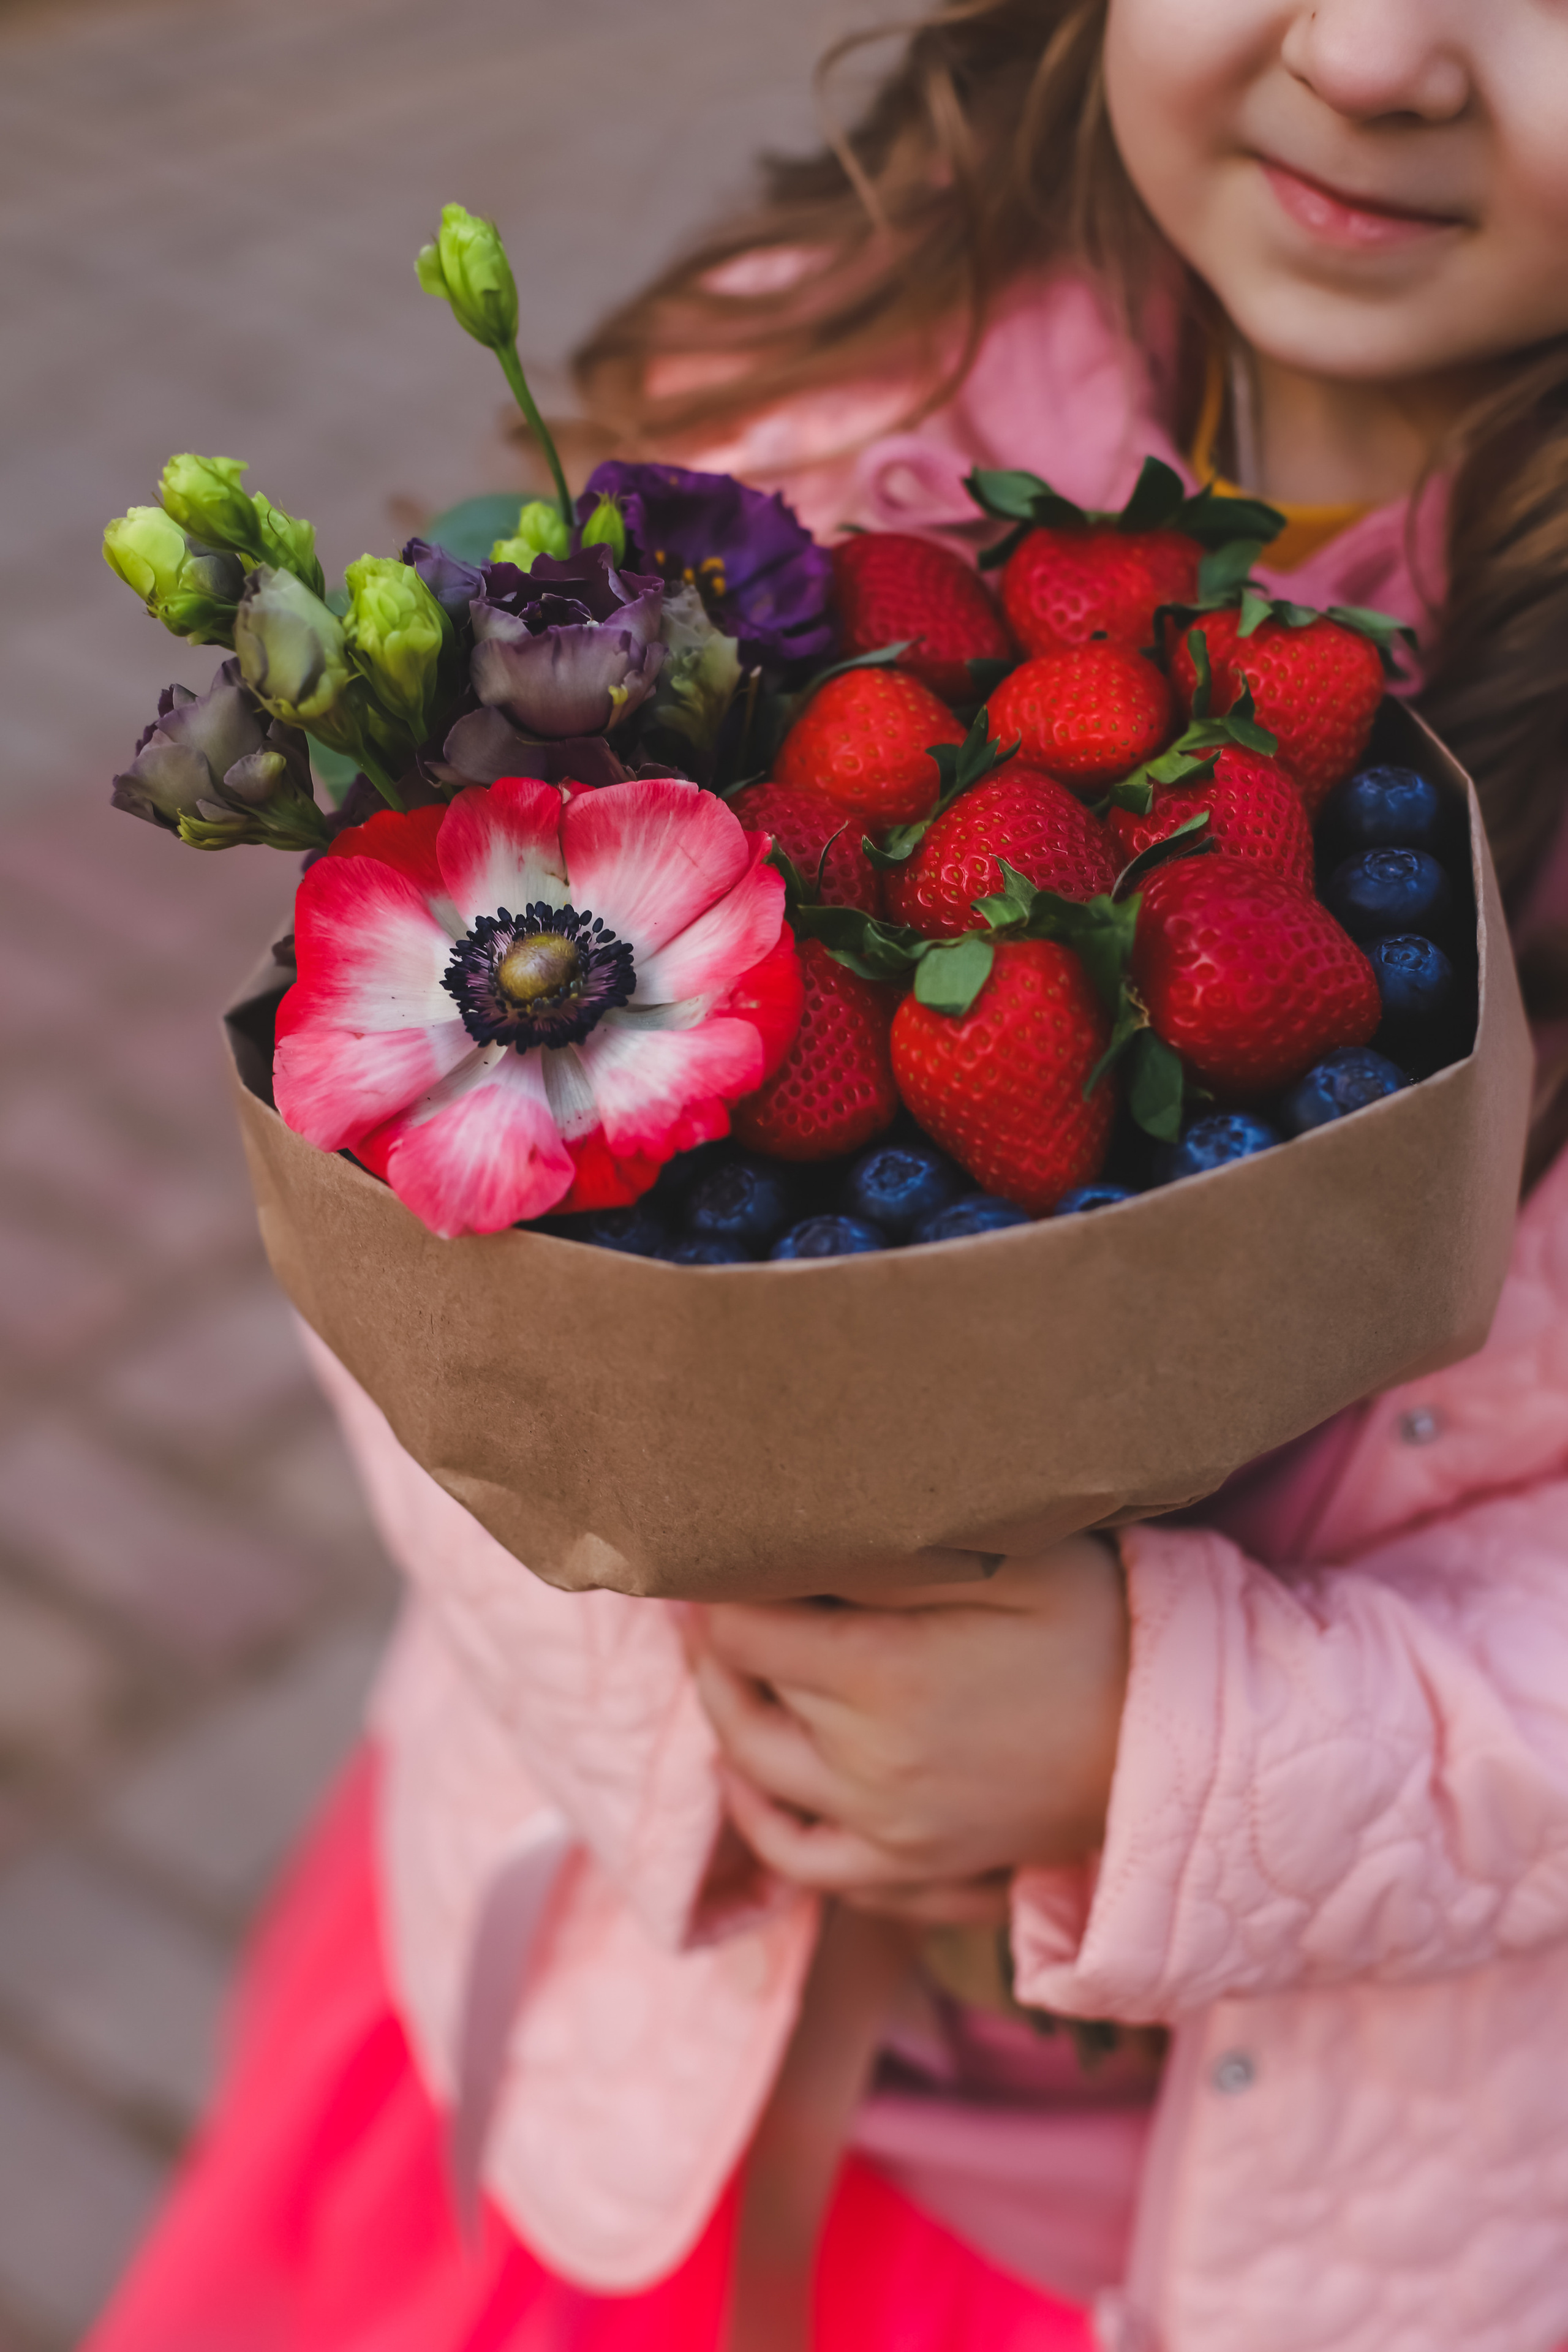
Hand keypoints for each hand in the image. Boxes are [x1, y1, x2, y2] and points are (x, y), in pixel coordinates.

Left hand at [691, 1536, 1128, 1921]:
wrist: (1179, 1739)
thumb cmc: (1101, 1623)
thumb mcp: (1016, 1555)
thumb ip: (899, 1544)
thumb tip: (799, 1527)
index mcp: (887, 1675)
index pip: (743, 1631)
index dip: (716, 1589)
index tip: (715, 1556)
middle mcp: (873, 1766)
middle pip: (739, 1704)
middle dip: (713, 1648)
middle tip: (709, 1602)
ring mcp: (892, 1832)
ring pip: (756, 1783)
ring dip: (725, 1724)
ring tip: (725, 1671)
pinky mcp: (919, 1872)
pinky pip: (809, 1867)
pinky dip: (764, 1827)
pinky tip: (753, 1782)